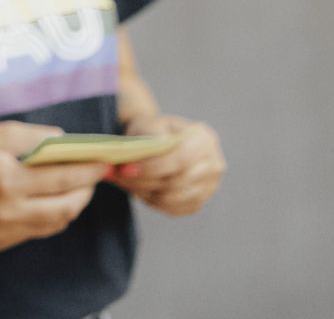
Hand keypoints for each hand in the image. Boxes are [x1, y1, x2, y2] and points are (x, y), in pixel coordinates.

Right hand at [0, 122, 109, 251]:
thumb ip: (34, 136)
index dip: (88, 171)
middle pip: (65, 208)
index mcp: (7, 180)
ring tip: (76, 188)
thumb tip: (66, 142)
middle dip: (86, 191)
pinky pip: (35, 231)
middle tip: (94, 176)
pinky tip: (48, 200)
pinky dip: (49, 216)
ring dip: (71, 205)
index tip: (104, 162)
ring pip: (54, 224)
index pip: (62, 178)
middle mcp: (7, 211)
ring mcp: (3, 231)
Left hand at [109, 114, 224, 215]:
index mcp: (204, 139)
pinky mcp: (199, 202)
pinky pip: (174, 209)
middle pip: (178, 181)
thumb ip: (144, 139)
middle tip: (120, 177)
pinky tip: (140, 190)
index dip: (152, 167)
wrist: (158, 141)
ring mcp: (209, 186)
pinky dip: (154, 202)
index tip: (126, 169)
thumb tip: (134, 162)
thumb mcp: (148, 124)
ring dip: (146, 193)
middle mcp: (213, 164)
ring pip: (174, 198)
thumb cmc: (152, 131)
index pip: (181, 159)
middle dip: (144, 181)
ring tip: (127, 183)